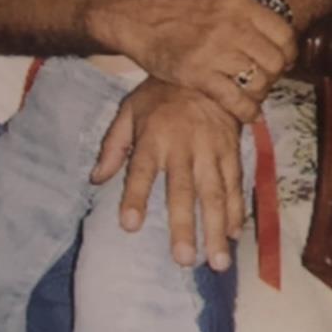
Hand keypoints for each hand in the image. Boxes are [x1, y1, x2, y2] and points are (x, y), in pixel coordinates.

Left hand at [91, 80, 243, 270]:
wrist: (208, 70)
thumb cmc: (161, 94)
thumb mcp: (129, 110)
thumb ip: (113, 145)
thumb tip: (95, 179)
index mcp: (154, 137)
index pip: (142, 170)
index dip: (135, 197)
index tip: (130, 225)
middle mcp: (184, 146)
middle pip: (185, 191)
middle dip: (184, 227)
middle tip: (184, 260)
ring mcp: (212, 150)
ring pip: (216, 194)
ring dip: (216, 230)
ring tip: (217, 262)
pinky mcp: (233, 152)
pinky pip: (235, 185)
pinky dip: (236, 212)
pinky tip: (233, 236)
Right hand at [99, 0, 300, 122]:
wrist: (136, 15)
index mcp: (241, 2)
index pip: (284, 34)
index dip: (288, 51)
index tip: (281, 58)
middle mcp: (231, 26)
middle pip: (274, 61)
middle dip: (275, 74)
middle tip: (266, 78)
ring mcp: (214, 52)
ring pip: (257, 82)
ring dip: (260, 93)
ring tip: (254, 93)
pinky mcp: (197, 75)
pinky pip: (233, 100)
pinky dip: (246, 111)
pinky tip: (248, 113)